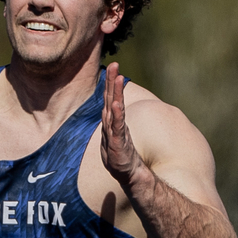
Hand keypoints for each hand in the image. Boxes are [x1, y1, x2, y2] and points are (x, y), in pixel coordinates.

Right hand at [99, 62, 150, 194]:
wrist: (128, 174)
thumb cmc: (123, 154)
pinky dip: (116, 115)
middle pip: (109, 98)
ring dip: (114, 92)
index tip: (114, 66)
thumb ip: (117, 120)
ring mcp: (113, 132)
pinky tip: (116, 103)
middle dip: (111, 81)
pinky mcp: (117, 142)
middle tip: (113, 64)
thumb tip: (116, 107)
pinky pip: (117, 126)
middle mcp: (111, 123)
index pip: (110, 97)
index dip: (110, 82)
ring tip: (116, 77)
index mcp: (112, 120)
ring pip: (113, 108)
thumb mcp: (119, 133)